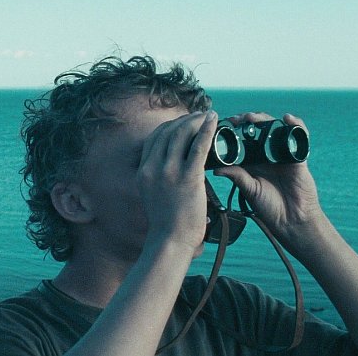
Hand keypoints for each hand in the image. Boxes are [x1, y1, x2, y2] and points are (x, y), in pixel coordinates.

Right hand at [138, 111, 217, 249]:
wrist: (170, 240)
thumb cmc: (165, 222)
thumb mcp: (151, 195)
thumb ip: (156, 179)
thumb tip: (166, 170)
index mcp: (143, 171)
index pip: (154, 139)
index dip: (169, 126)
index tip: (183, 123)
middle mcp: (153, 168)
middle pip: (167, 132)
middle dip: (184, 120)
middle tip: (199, 116)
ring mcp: (169, 172)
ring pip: (182, 134)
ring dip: (196, 121)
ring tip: (208, 117)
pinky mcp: (188, 178)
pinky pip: (198, 147)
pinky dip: (206, 130)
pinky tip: (214, 122)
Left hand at [213, 112, 324, 250]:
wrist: (292, 220)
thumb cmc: (269, 207)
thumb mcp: (249, 189)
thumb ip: (236, 176)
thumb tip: (215, 168)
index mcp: (252, 161)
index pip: (242, 139)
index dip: (234, 130)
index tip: (223, 125)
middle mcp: (266, 154)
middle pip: (258, 130)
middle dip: (247, 120)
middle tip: (236, 119)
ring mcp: (282, 154)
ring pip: (275, 129)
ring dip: (264, 119)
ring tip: (252, 118)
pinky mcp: (298, 156)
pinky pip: (299, 136)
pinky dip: (296, 125)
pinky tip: (287, 119)